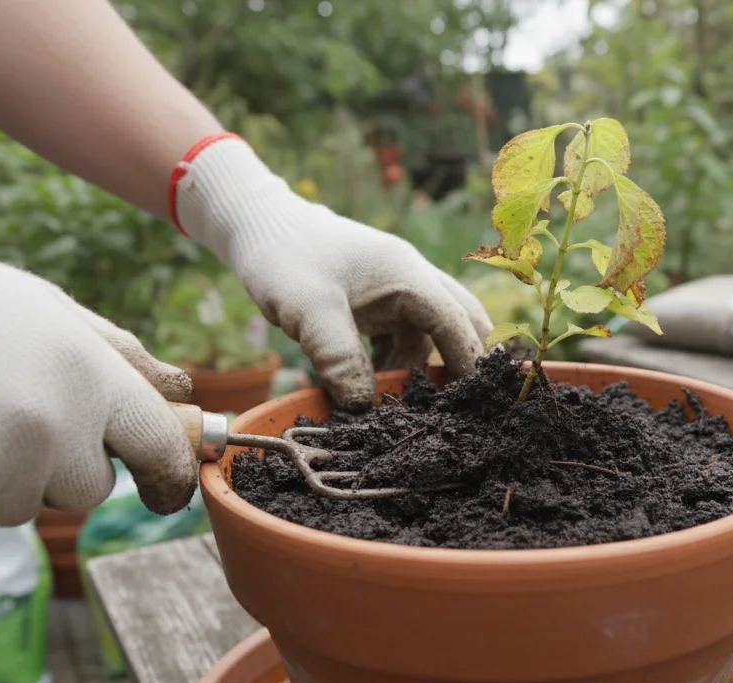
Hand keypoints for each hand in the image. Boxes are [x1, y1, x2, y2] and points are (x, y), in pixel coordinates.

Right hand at [0, 211, 196, 540]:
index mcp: (85, 377)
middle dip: (57, 462)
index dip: (168, 474)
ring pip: (13, 506)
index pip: (159, 449)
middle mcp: (44, 433)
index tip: (166, 491)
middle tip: (1, 407)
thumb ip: (122, 358)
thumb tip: (183, 396)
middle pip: (87, 490)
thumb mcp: (48, 311)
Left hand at [174, 138, 492, 409]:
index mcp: (407, 275)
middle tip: (452, 406)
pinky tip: (374, 385)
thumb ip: (338, 357)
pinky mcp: (379, 301)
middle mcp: (412, 279)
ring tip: (397, 403)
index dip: (468, 362)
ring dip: (419, 368)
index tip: (473, 401)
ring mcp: (397, 290)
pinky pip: (404, 336)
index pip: (456, 322)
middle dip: (462, 361)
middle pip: (461, 322)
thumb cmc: (284, 258)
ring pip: (429, 335)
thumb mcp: (308, 311)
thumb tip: (363, 405)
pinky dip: (397, 362)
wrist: (259, 226)